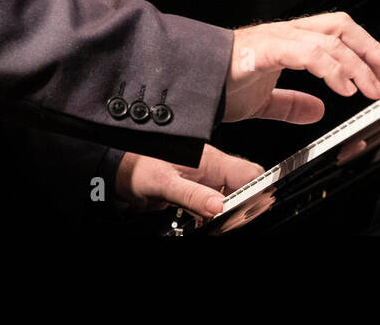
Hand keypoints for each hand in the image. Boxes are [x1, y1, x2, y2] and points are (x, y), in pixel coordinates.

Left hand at [116, 143, 261, 218]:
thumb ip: (192, 195)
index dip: (256, 190)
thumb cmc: (140, 169)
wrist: (123, 173)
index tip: (249, 209)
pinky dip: (216, 214)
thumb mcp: (165, 183)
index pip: (248, 172)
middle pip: (244, 185)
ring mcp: (207, 180)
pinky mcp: (199, 191)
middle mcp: (212, 168)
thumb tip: (219, 206)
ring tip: (216, 221)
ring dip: (229, 211)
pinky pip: (217, 203)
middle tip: (232, 219)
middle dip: (244, 203)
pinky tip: (206, 220)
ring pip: (232, 196)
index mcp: (211, 159)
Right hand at [223, 11, 379, 123]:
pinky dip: (330, 69)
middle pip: (339, 27)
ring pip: (329, 40)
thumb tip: (317, 111)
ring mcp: (277, 39)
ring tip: (369, 89)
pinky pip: (307, 53)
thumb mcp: (263, 101)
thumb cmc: (219, 86)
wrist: (191, 84)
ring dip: (355, 65)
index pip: (335, 32)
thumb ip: (290, 103)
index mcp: (288, 41)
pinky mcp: (266, 50)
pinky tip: (342, 88)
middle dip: (369, 48)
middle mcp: (286, 34)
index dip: (363, 46)